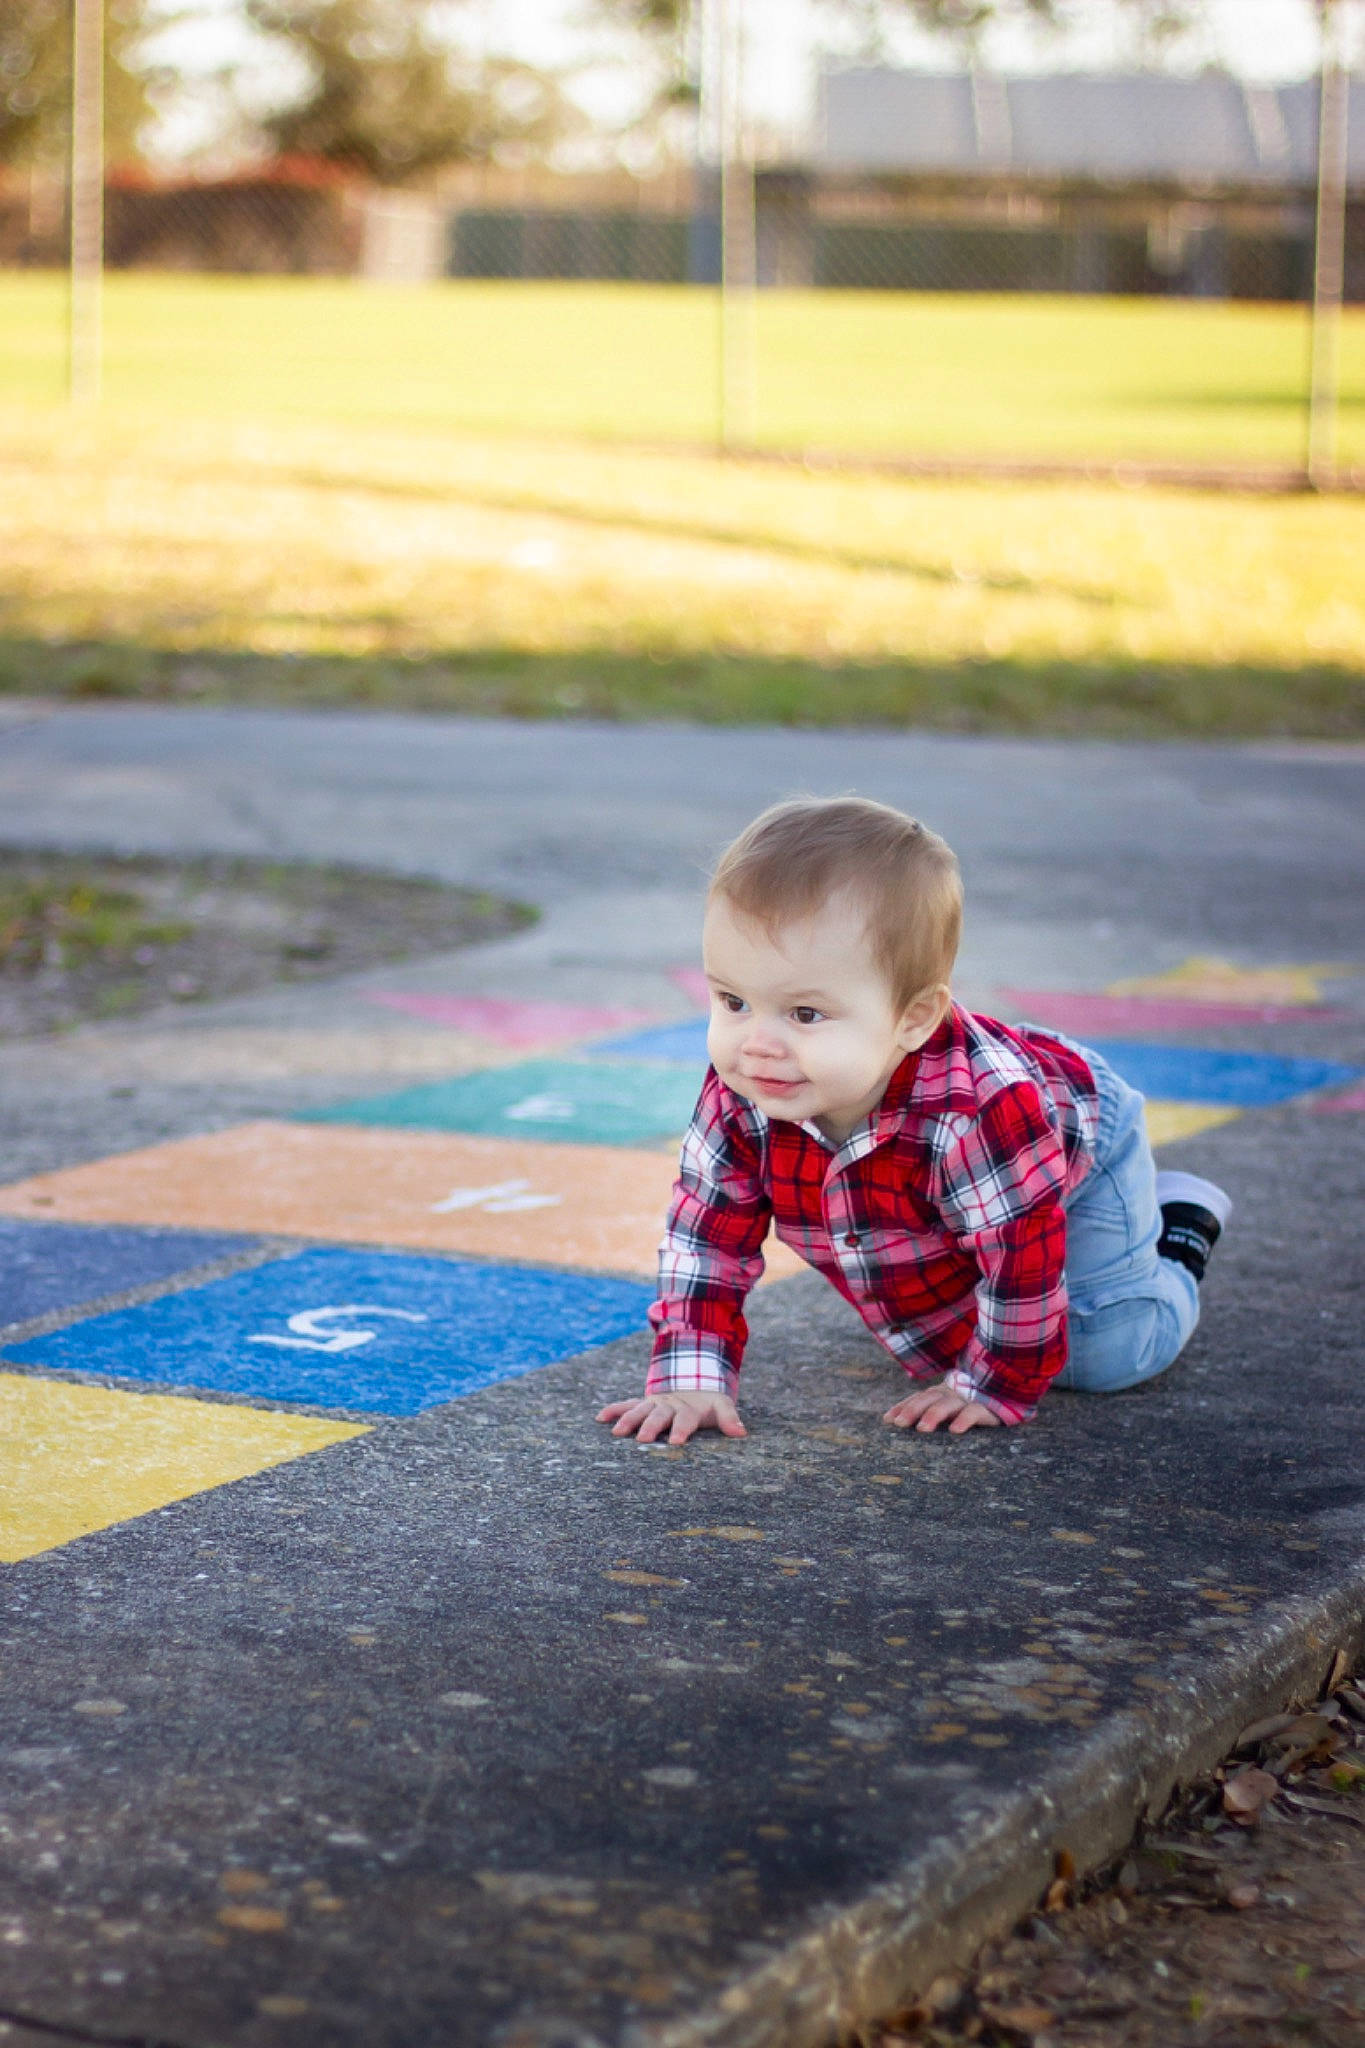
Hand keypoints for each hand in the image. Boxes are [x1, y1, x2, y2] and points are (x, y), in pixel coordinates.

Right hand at [596, 1391, 745, 1445]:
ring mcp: (655, 1403)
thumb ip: (729, 1419)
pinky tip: (600, 1418)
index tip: (677, 1442)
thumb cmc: (709, 1402)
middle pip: (659, 1415)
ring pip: (640, 1410)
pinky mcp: (644, 1403)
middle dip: (651, 1426)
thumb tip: (741, 1433)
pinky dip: (614, 1410)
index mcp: (688, 1408)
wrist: (694, 1381)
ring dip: (628, 1420)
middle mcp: (669, 1404)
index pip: (686, 1419)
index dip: (682, 1430)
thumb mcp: (721, 1406)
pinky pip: (626, 1405)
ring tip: (617, 1433)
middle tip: (641, 1439)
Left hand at [883, 1384, 1000, 1434]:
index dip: (903, 1406)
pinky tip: (955, 1430)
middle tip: (898, 1424)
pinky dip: (964, 1420)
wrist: (1010, 1391)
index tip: (888, 1420)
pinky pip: (974, 1412)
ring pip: (948, 1404)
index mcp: (942, 1392)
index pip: (918, 1397)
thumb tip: (902, 1423)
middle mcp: (953, 1393)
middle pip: (929, 1398)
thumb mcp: (952, 1406)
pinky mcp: (988, 1407)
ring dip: (934, 1414)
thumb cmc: (975, 1405)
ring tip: (922, 1429)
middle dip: (912, 1409)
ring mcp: (969, 1398)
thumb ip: (933, 1410)